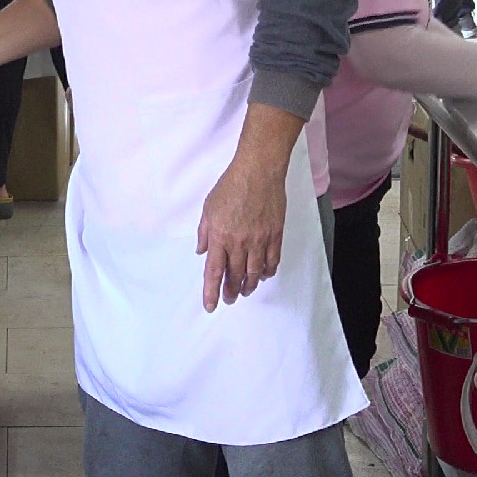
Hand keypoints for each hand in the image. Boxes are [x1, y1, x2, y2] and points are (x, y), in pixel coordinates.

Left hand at [195, 106, 297, 311]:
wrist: (258, 171)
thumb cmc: (231, 186)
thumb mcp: (208, 208)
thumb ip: (204, 232)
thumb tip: (202, 251)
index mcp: (220, 236)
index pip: (214, 272)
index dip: (211, 292)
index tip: (210, 305)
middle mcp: (239, 242)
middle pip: (235, 276)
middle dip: (231, 291)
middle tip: (229, 299)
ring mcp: (259, 240)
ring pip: (254, 273)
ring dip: (249, 285)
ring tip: (245, 291)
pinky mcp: (275, 234)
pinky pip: (272, 260)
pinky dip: (268, 272)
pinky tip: (263, 275)